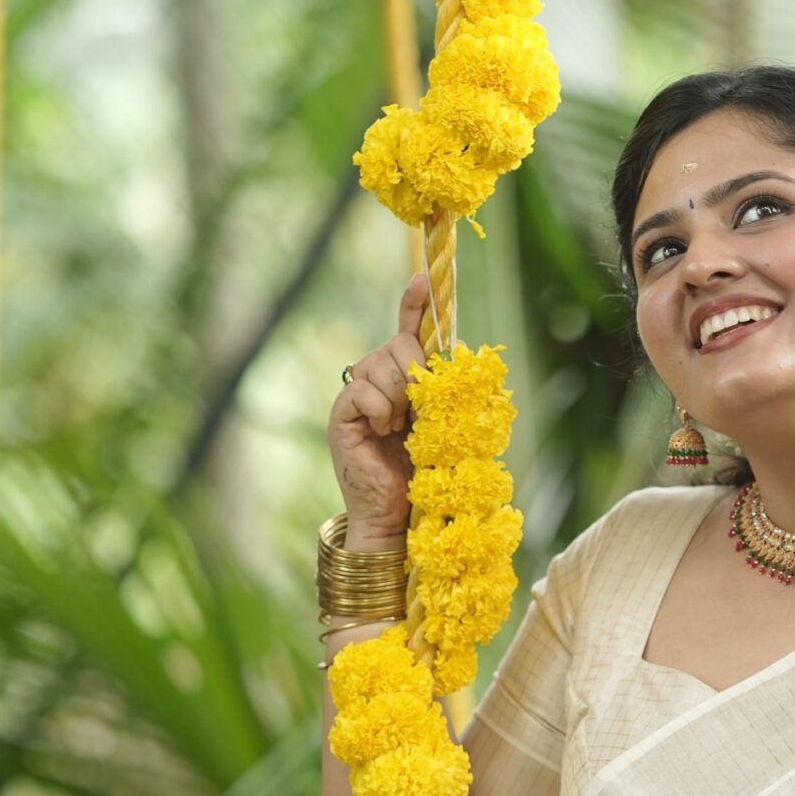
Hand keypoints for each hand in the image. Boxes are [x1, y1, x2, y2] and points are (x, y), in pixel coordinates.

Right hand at [326, 271, 428, 543]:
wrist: (397, 516)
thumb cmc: (424, 474)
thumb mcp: (442, 424)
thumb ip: (441, 390)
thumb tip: (453, 354)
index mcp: (402, 379)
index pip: (407, 332)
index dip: (414, 306)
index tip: (422, 280)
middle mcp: (375, 379)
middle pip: (397, 344)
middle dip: (416, 370)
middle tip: (419, 408)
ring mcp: (356, 395)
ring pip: (381, 364)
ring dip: (401, 397)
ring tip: (401, 429)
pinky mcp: (341, 413)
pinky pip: (364, 390)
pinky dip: (382, 410)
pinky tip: (384, 432)